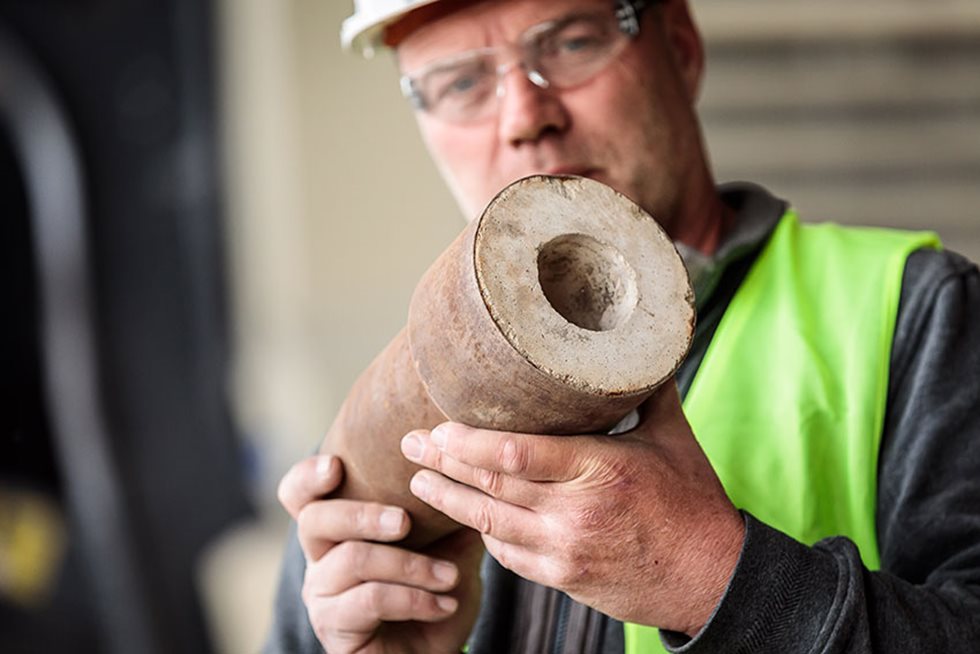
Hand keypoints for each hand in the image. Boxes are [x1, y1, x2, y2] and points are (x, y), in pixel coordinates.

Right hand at [277, 455, 483, 653]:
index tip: (336, 465)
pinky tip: (445, 605)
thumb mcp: (448, 551)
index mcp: (338, 530)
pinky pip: (370, 600)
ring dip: (410, 565)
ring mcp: (322, 595)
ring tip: (450, 577)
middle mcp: (319, 559)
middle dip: (364, 514)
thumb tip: (466, 482)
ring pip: (352, 559)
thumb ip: (449, 519)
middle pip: (315, 520)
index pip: (299, 496)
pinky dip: (414, 598)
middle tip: (406, 521)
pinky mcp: (334, 629)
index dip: (307, 476)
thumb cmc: (433, 596)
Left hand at [399, 381, 744, 636]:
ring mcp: (564, 550)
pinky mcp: (562, 577)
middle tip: (410, 442)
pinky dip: (483, 531)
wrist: (711, 578)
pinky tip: (464, 514)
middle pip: (490, 485)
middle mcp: (574, 512)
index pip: (515, 453)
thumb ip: (649, 392)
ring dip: (448, 500)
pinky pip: (508, 554)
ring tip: (418, 480)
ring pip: (489, 522)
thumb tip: (638, 347)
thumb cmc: (694, 503)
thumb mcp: (674, 438)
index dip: (467, 442)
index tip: (438, 426)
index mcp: (600, 469)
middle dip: (442, 463)